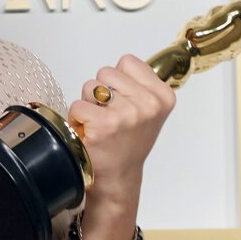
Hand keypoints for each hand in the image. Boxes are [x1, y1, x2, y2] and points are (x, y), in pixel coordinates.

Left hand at [66, 54, 176, 210]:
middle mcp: (148, 104)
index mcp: (163, 96)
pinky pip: (78, 105)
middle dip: (102, 91)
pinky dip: (77, 118)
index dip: (119, 80)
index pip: (127, 61)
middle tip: (109, 115)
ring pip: (90, 86)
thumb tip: (122, 64)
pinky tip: (90, 132)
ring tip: (100, 123)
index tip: (124, 101)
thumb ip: (139, 85)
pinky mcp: (105, 124)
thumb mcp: (149, 111)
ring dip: (89, 103)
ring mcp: (127, 114)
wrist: (118, 177)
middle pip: (106, 71)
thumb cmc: (129, 143)